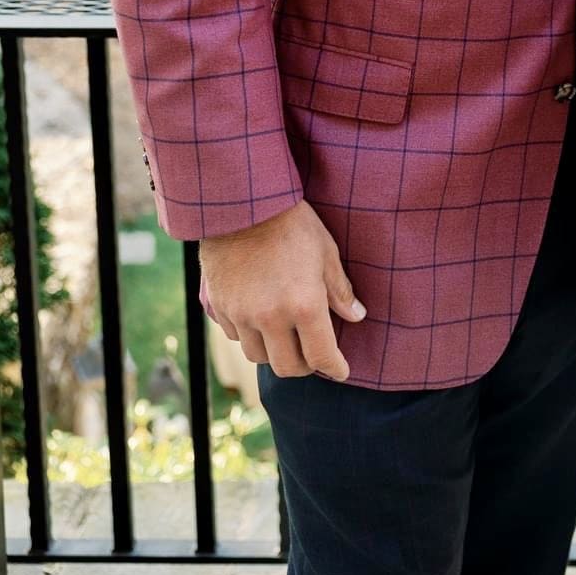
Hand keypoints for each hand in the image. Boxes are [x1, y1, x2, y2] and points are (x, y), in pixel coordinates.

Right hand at [201, 201, 365, 380]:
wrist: (241, 203)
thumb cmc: (291, 223)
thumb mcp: (326, 251)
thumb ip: (340, 290)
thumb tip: (356, 316)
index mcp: (304, 305)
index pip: (321, 357)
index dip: (335, 368)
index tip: (340, 371)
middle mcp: (271, 318)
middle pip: (287, 367)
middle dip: (305, 366)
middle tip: (313, 355)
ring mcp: (241, 314)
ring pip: (258, 356)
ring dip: (275, 352)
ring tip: (285, 337)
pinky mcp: (219, 307)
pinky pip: (235, 336)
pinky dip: (250, 335)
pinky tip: (259, 320)